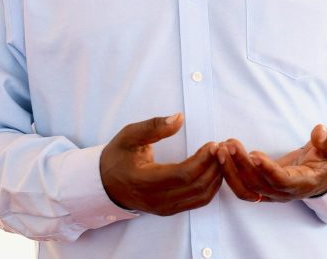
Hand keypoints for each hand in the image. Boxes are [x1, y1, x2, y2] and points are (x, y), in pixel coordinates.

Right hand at [100, 113, 222, 215]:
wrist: (104, 183)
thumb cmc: (117, 156)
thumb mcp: (129, 135)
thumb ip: (154, 126)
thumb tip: (179, 118)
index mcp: (144, 180)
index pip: (183, 175)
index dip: (203, 160)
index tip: (213, 144)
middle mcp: (156, 199)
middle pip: (196, 187)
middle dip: (215, 166)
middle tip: (221, 148)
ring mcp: (164, 207)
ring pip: (200, 197)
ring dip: (216, 177)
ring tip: (220, 157)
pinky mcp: (169, 210)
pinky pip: (197, 202)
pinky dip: (210, 187)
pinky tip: (213, 170)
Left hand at [218, 124, 326, 202]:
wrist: (325, 173)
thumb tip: (319, 131)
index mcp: (303, 184)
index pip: (282, 181)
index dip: (268, 170)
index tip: (254, 154)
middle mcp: (284, 192)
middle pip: (258, 185)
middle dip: (241, 165)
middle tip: (229, 144)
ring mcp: (271, 192)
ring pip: (245, 189)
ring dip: (230, 170)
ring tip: (221, 148)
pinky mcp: (262, 187)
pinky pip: (242, 185)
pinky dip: (229, 172)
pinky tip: (221, 154)